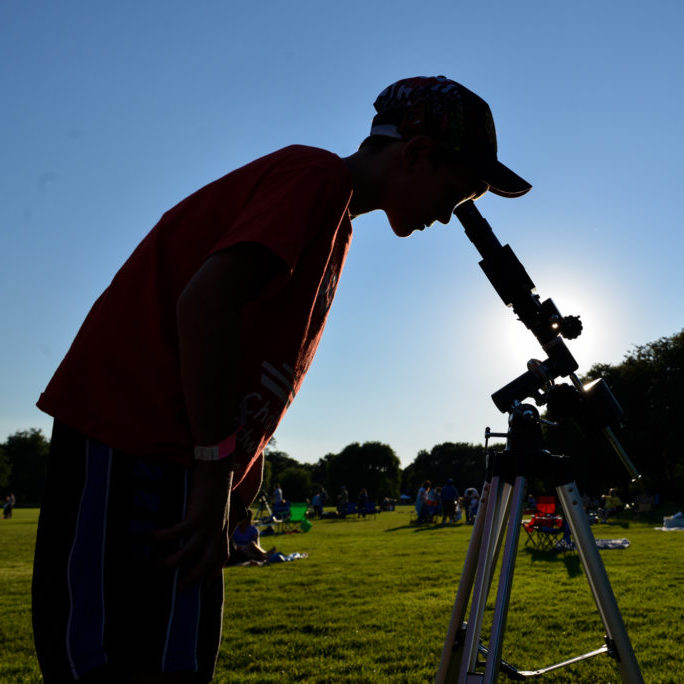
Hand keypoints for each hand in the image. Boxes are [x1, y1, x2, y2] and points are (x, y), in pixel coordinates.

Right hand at [153, 459, 233, 588]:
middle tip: (179, 587)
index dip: (215, 571)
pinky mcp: (196, 516)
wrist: (217, 468)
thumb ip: (211, 517)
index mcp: (223, 528)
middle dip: (194, 577)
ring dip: (169, 562)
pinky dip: (160, 537)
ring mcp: (207, 524)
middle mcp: (217, 530)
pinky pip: (175, 532)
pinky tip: (147, 537)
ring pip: (187, 553)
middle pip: (207, 561)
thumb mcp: (217, 505)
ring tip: (152, 566)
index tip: (207, 583)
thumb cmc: (215, 484)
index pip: (222, 555)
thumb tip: (199, 523)